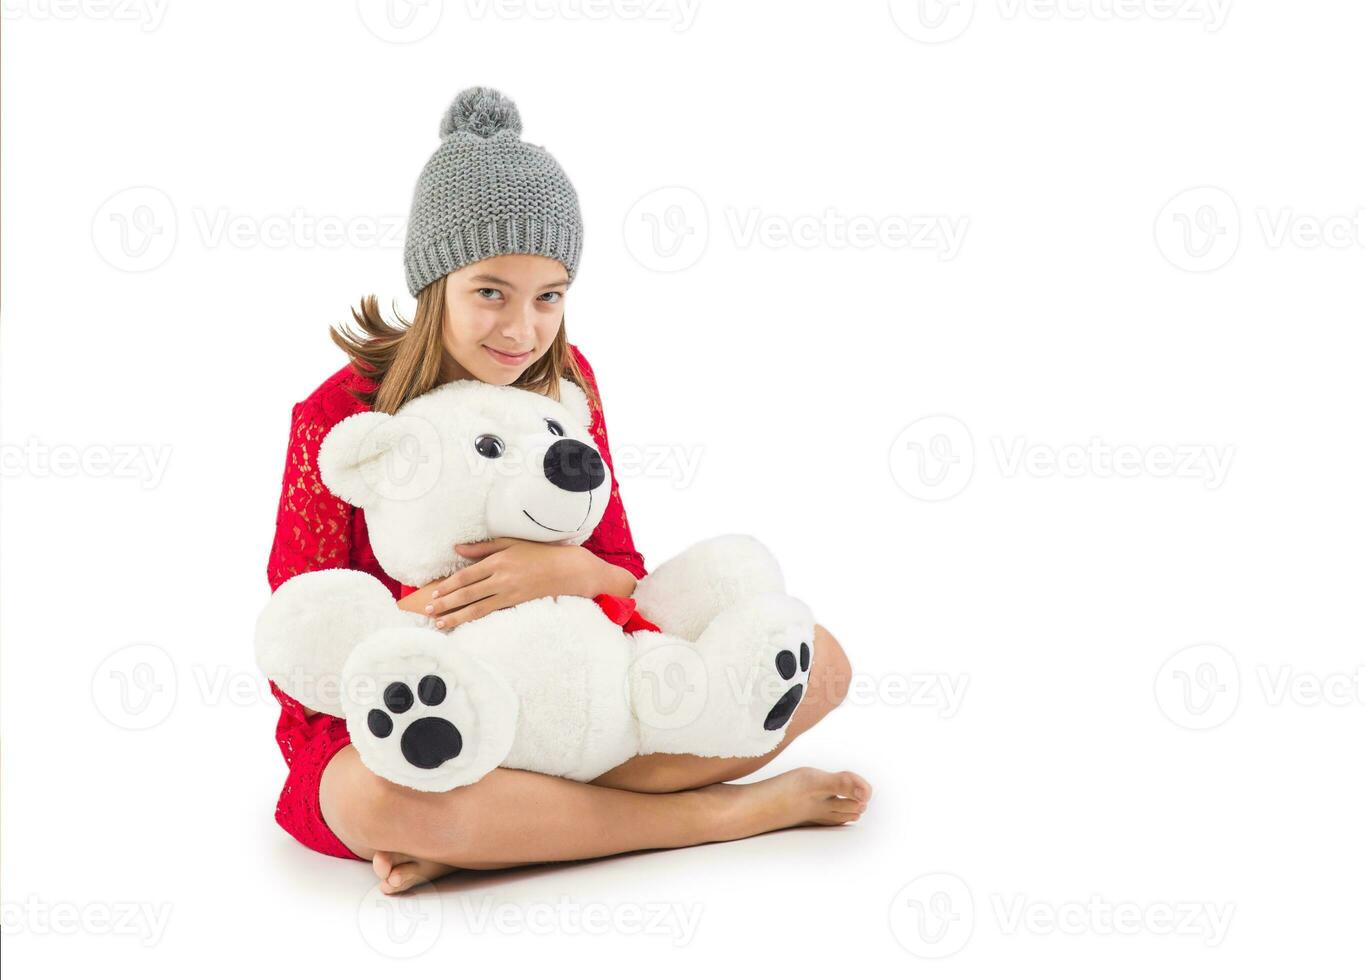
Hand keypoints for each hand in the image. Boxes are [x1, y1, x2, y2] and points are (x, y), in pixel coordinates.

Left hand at [415, 538, 635, 630]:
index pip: (466, 575)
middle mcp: (502, 578)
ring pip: (477, 608)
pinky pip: (492, 613)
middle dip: (446, 603)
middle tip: (429, 611)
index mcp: (499, 560)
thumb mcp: (512, 543)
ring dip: (456, 616)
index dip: (449, 585)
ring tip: (440, 624)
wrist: (570, 569)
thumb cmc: (541, 552)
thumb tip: (457, 548)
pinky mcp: (518, 604)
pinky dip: (476, 619)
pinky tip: (465, 624)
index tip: (435, 592)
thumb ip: (483, 548)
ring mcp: (510, 593)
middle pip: (467, 593)